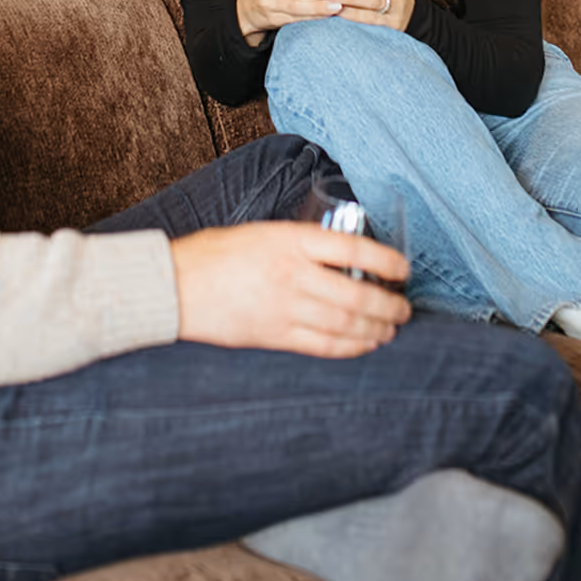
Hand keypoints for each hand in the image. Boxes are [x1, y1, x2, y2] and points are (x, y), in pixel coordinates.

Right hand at [172, 221, 409, 357]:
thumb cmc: (216, 253)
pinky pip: (324, 346)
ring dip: (376, 329)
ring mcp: (284, 308)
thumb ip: (299, 244)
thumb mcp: (263, 233)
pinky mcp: (274, 336)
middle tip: (404, 308)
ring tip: (391, 328)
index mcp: (290, 240)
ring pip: (345, 325)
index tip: (403, 270)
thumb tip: (340, 258)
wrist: (176, 284)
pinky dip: (352, 347)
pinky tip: (365, 344)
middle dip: (388, 306)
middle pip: (356, 296)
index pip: (353, 250)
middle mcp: (292, 274)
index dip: (386, 262)